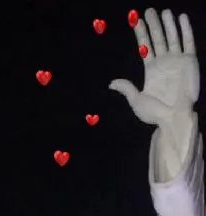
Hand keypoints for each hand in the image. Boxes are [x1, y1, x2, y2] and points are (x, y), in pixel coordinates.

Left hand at [109, 8, 198, 126]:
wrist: (173, 118)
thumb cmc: (155, 114)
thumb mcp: (137, 101)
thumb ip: (126, 89)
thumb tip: (111, 83)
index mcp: (152, 70)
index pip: (145, 47)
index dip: (141, 33)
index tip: (135, 20)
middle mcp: (164, 63)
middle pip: (158, 39)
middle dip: (153, 25)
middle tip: (149, 10)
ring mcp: (177, 61)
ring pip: (172, 38)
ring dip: (168, 25)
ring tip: (164, 12)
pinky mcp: (189, 62)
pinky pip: (188, 42)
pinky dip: (185, 30)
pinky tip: (181, 18)